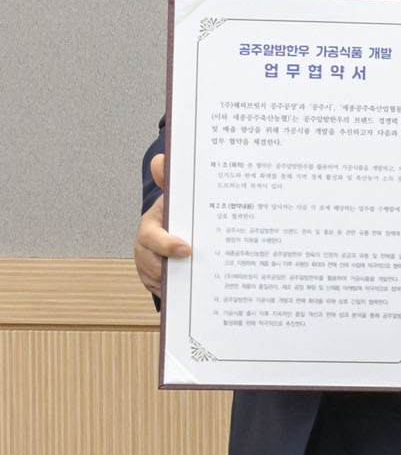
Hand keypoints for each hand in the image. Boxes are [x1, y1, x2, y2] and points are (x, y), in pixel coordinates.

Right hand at [134, 153, 190, 296]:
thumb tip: (161, 159)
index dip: (166, 244)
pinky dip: (180, 294)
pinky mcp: (156, 284)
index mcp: (149, 228)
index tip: (186, 249)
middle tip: (198, 270)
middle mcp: (145, 251)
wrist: (168, 230)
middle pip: (155, 266)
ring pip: (160, 282)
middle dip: (175, 270)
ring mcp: (149, 268)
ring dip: (179, 282)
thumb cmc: (173, 213)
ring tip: (201, 280)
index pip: (152, 238)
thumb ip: (169, 181)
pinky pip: (164, 293)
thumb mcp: (174, 197)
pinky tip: (197, 292)